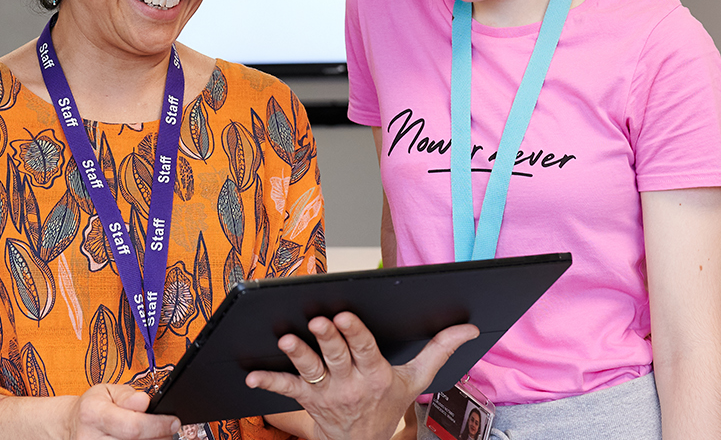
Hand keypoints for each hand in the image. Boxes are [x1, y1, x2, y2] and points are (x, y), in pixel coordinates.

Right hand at [63, 383, 181, 439]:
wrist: (71, 427)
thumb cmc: (93, 408)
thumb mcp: (106, 391)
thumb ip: (127, 395)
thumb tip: (144, 401)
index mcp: (93, 414)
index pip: (133, 427)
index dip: (158, 426)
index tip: (174, 422)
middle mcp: (91, 439)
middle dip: (159, 437)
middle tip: (167, 430)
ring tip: (155, 436)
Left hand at [246, 313, 477, 439]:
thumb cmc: (388, 404)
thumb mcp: (417, 380)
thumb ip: (439, 350)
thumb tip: (468, 327)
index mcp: (377, 375)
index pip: (365, 350)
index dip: (354, 333)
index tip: (346, 316)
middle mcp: (351, 384)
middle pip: (337, 356)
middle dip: (328, 339)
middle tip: (319, 321)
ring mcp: (327, 394)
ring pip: (311, 371)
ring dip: (298, 354)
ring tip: (286, 339)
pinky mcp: (307, 400)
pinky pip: (286, 390)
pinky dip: (268, 382)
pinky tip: (252, 374)